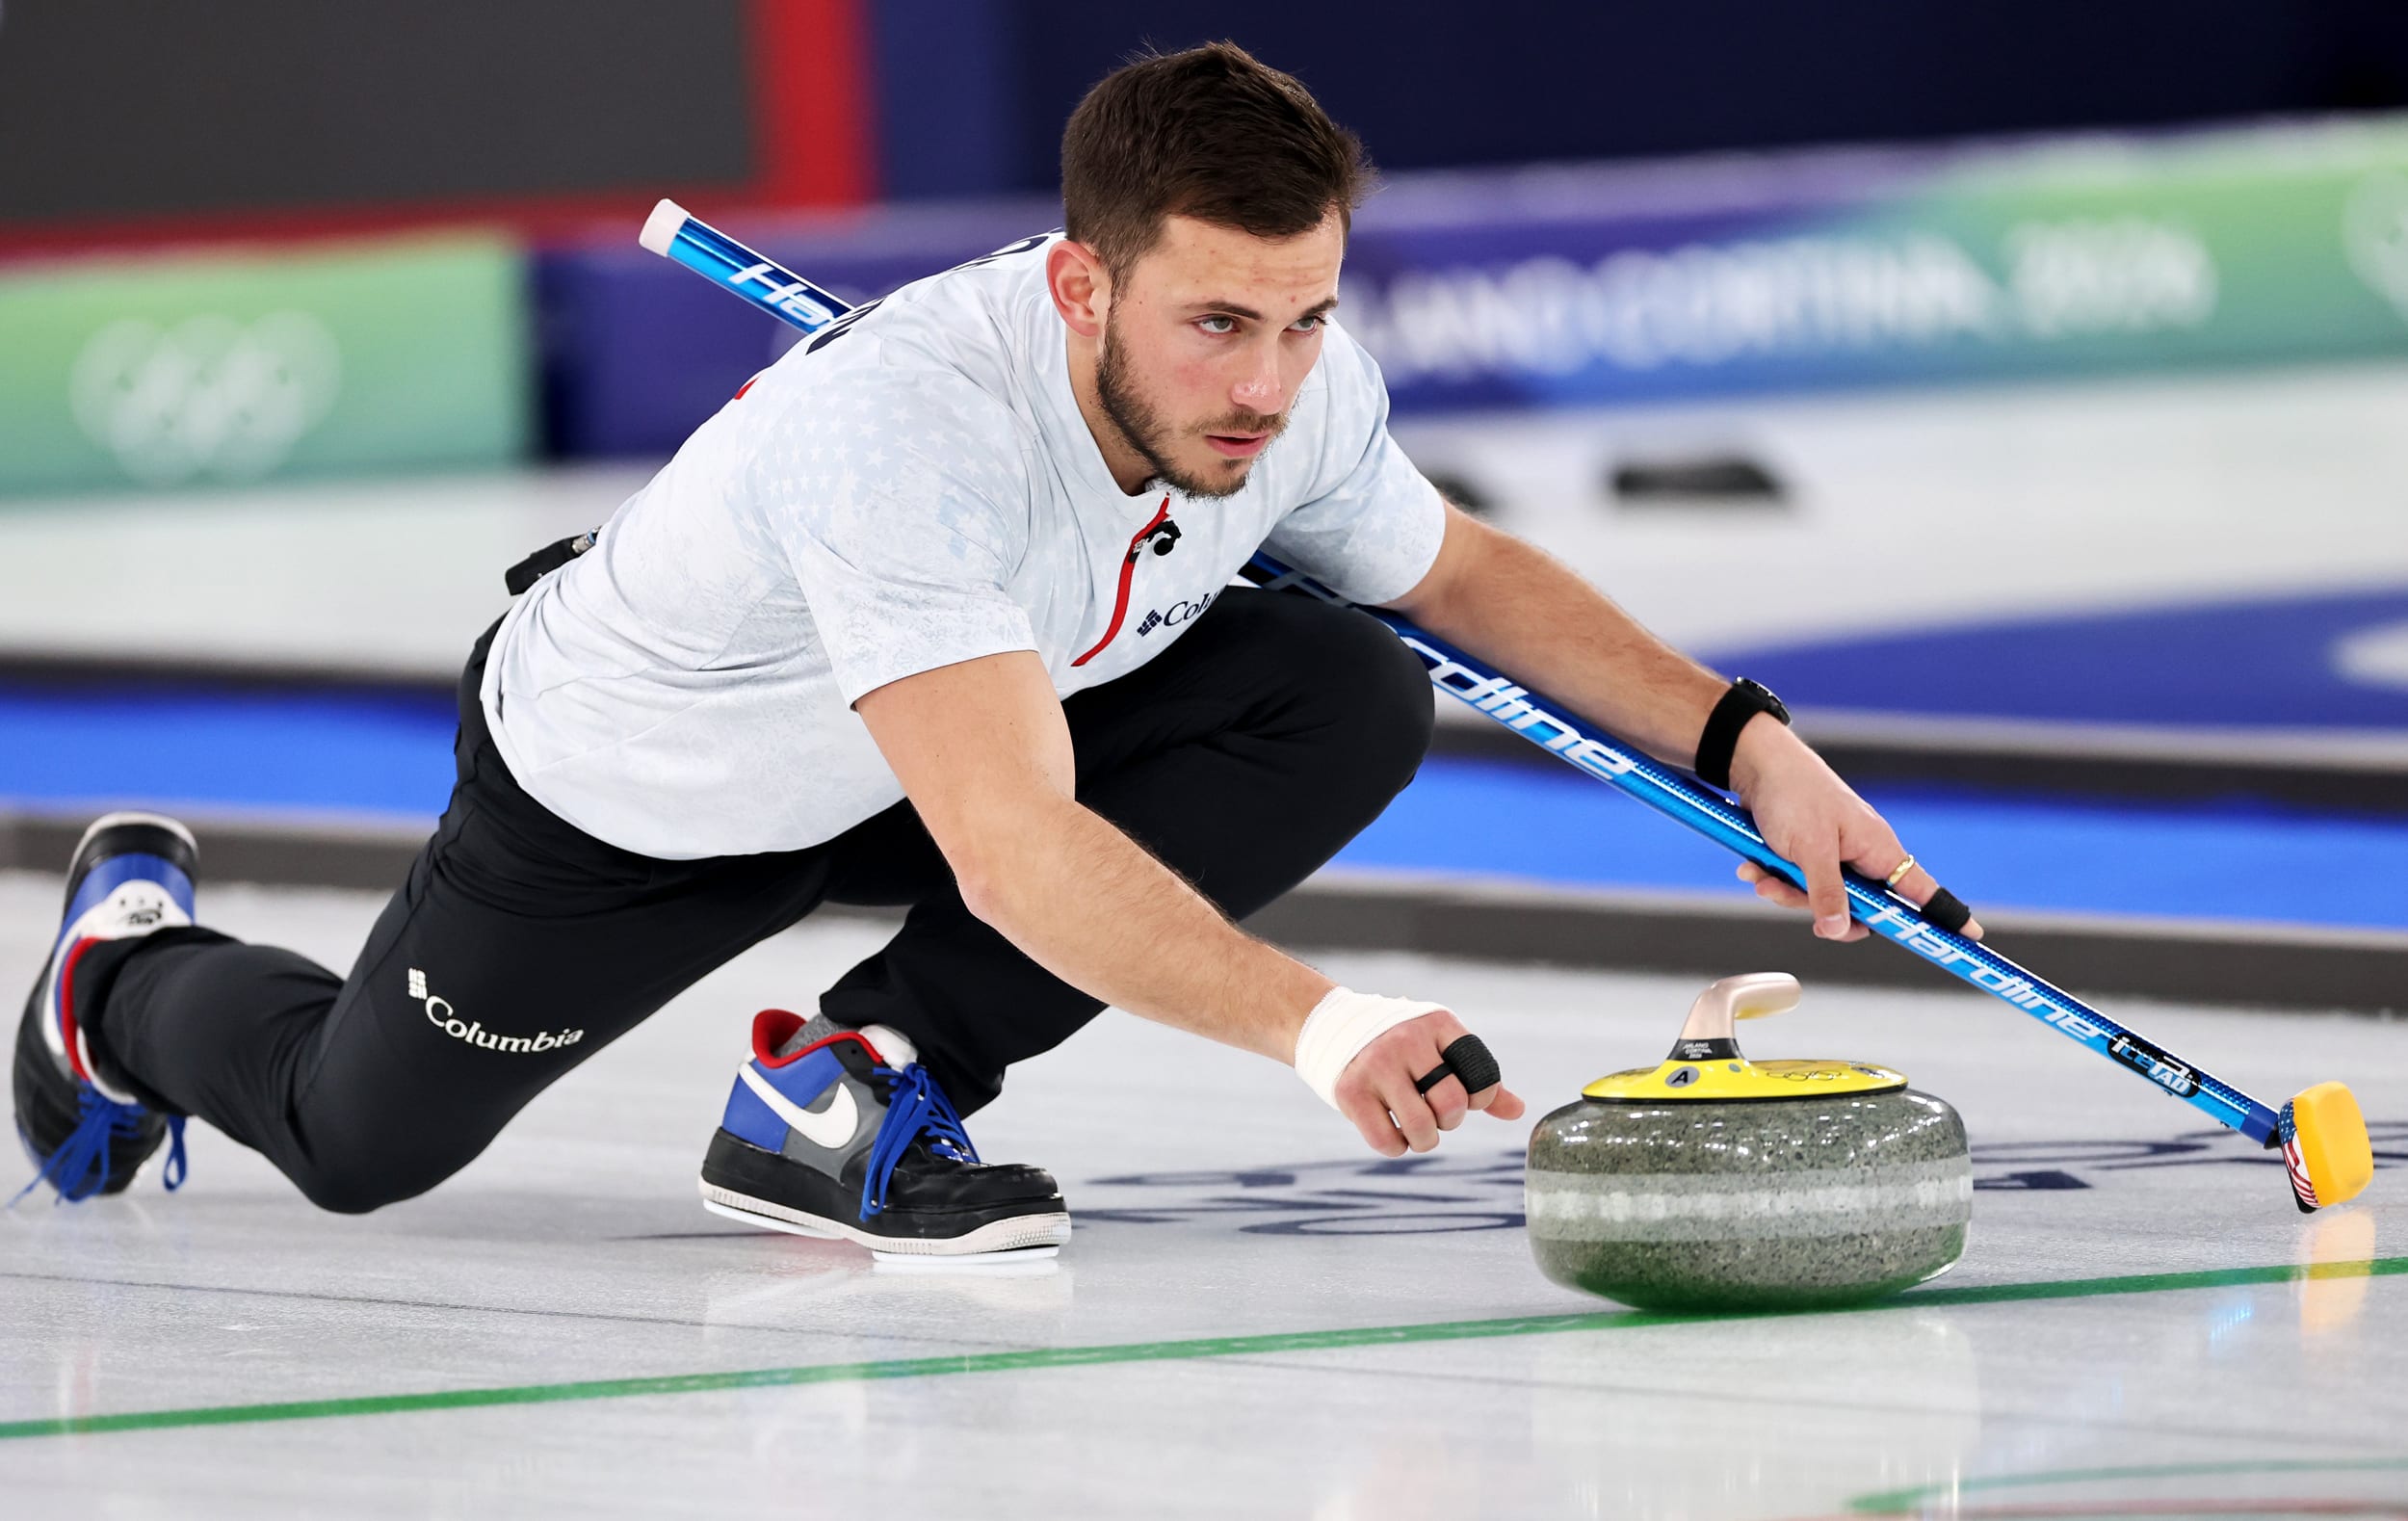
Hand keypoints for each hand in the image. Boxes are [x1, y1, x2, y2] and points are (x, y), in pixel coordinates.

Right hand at [1331, 1009, 1526, 1156]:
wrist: (1333, 1027)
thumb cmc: (1401, 1045)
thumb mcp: (1440, 1047)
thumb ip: (1478, 1078)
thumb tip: (1519, 1111)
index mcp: (1438, 1024)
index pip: (1482, 1074)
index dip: (1480, 1097)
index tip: (1463, 1096)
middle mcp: (1407, 1040)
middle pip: (1451, 1103)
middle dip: (1449, 1120)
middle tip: (1435, 1114)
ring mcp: (1376, 1065)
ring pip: (1421, 1127)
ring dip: (1424, 1141)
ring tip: (1416, 1129)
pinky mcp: (1350, 1091)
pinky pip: (1387, 1141)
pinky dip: (1396, 1147)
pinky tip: (1392, 1131)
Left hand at [1728, 716, 1983, 943]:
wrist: (1755, 763)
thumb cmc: (1794, 794)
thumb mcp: (1811, 850)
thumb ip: (1827, 893)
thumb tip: (1839, 930)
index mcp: (1879, 849)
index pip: (1922, 891)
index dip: (1946, 915)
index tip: (1971, 937)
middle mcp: (1862, 854)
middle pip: (1860, 908)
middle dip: (1821, 909)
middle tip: (1789, 895)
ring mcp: (1834, 855)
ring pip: (1821, 898)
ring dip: (1787, 892)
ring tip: (1762, 875)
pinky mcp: (1806, 853)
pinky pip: (1797, 884)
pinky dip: (1774, 878)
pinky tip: (1752, 868)